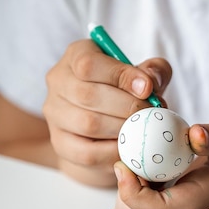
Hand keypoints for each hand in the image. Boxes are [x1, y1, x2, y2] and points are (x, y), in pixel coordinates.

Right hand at [43, 39, 171, 185]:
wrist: (105, 129)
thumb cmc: (127, 93)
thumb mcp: (143, 76)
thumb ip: (153, 71)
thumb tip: (151, 81)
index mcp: (76, 55)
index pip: (89, 63)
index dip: (121, 76)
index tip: (147, 89)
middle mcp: (59, 81)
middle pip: (88, 95)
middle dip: (127, 107)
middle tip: (150, 115)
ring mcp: (55, 114)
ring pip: (87, 124)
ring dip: (122, 129)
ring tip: (141, 131)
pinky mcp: (60, 143)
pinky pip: (87, 153)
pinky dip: (113, 152)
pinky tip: (128, 148)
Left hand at [114, 117, 208, 208]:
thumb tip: (193, 135)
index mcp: (202, 197)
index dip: (132, 193)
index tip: (123, 164)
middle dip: (124, 193)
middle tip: (128, 158)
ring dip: (129, 189)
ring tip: (139, 157)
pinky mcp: (175, 206)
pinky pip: (145, 205)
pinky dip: (138, 185)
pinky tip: (148, 160)